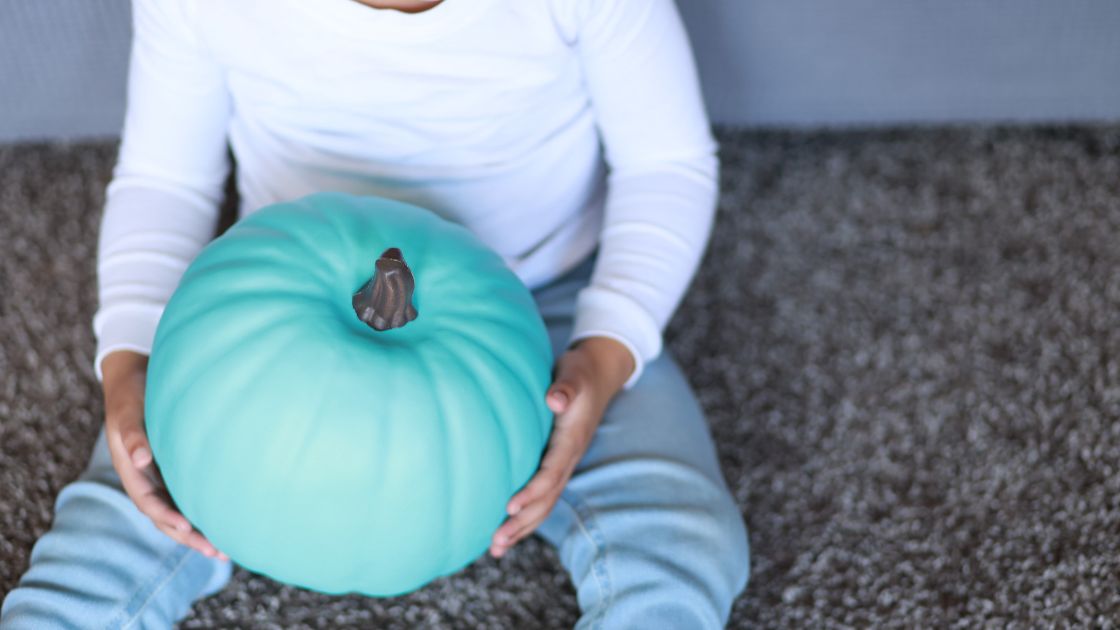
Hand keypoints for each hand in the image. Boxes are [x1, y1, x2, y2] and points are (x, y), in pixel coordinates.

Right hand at [101, 351, 227, 560]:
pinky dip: (203, 511)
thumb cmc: (133, 394)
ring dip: (198, 531)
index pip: (148, 503)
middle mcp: (147, 479)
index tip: (187, 529)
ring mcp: (161, 476)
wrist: (135, 377)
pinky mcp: (175, 469)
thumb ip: (133, 435)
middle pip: (166, 517)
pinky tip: (227, 519)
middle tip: (217, 551)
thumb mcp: (128, 412)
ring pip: (179, 510)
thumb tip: (140, 460)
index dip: (166, 518)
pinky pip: (188, 496)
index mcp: (131, 471)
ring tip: (227, 548)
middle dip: (189, 537)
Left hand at [490, 336, 634, 557]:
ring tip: (496, 548)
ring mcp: (563, 464)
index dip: (531, 492)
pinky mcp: (556, 463)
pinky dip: (525, 515)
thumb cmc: (579, 373)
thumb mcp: (573, 375)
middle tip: (496, 542)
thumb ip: (565, 388)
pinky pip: (542, 495)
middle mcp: (568, 458)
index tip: (509, 507)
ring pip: (545, 503)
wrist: (597, 374)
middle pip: (547, 499)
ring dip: (523, 527)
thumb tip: (555, 399)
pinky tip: (506, 528)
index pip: (551, 473)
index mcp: (571, 440)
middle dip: (523, 523)